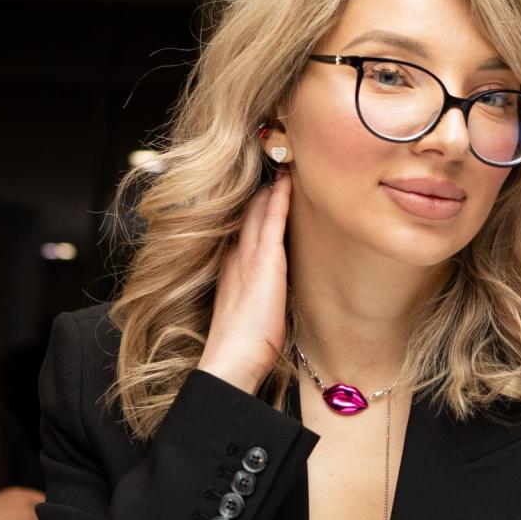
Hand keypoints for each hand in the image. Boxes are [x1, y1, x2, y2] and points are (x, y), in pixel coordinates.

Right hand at [197, 168, 291, 394]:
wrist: (235, 355)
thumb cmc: (247, 345)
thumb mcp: (253, 315)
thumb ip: (259, 298)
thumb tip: (270, 296)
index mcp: (234, 270)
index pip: (245, 232)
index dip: (253, 211)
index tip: (262, 192)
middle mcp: (238, 257)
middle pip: (248, 216)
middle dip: (259, 193)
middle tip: (271, 166)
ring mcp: (249, 256)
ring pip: (259, 211)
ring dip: (270, 189)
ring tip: (281, 164)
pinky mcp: (265, 259)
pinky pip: (273, 219)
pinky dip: (279, 198)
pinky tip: (286, 180)